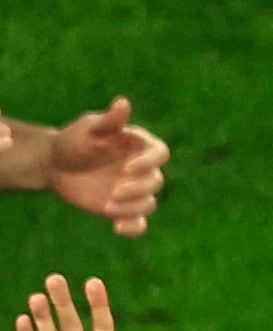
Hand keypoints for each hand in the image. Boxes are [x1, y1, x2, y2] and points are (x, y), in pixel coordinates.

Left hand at [41, 101, 170, 236]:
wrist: (54, 165)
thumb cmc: (72, 141)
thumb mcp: (88, 129)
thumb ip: (109, 121)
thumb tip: (123, 102)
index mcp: (139, 147)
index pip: (160, 153)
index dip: (149, 163)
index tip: (127, 169)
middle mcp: (142, 169)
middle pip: (157, 182)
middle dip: (137, 189)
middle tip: (113, 192)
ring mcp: (135, 191)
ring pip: (148, 204)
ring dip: (130, 208)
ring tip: (106, 206)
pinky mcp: (125, 210)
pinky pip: (140, 224)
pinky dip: (133, 228)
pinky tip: (116, 227)